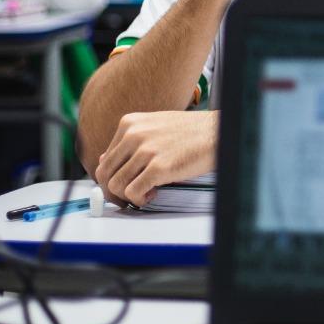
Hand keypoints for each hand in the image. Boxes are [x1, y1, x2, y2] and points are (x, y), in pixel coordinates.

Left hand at [93, 109, 218, 205]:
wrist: (218, 132)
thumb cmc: (191, 131)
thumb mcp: (154, 127)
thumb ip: (129, 142)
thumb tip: (106, 160)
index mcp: (129, 123)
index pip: (104, 159)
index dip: (112, 177)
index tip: (124, 185)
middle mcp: (133, 135)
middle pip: (105, 173)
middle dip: (115, 191)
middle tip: (129, 196)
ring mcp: (145, 151)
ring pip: (116, 185)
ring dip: (128, 196)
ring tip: (146, 192)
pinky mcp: (159, 168)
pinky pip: (133, 192)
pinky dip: (140, 199)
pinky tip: (153, 193)